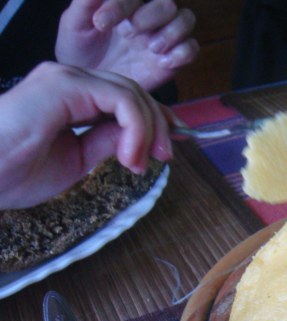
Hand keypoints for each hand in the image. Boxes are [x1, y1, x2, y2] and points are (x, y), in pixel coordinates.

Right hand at [0, 62, 173, 209]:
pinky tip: (131, 155)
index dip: (154, 121)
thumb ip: (106, 143)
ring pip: (131, 92)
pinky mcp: (63, 85)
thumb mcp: (76, 160)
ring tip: (142, 161)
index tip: (169, 148)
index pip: (125, 99)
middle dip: (158, 125)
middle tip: (165, 157)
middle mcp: (69, 82)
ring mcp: (65, 80)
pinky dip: (136, 126)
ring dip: (149, 128)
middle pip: (134, 93)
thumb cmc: (13, 172)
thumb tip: (139, 140)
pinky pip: (119, 98)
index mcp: (70, 99)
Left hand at [55, 0, 198, 91]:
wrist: (91, 86)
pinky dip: (182, 53)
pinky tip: (162, 63)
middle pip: (167, 3)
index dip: (120, 5)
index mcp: (126, 4)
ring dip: (171, 32)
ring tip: (150, 48)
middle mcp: (149, 16)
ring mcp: (164, 37)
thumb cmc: (80, 52)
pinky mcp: (174, 60)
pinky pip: (192, 49)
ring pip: (186, 19)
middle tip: (129, 33)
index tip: (100, 23)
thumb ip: (85, 3)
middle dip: (151, 15)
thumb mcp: (75, 25)